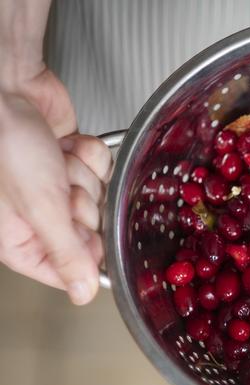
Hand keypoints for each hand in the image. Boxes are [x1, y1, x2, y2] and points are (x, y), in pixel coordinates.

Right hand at [0, 69, 110, 303]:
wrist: (6, 88)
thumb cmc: (4, 144)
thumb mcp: (38, 207)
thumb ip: (64, 253)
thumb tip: (81, 295)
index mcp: (21, 241)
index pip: (69, 271)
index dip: (84, 250)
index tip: (76, 226)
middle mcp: (41, 219)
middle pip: (93, 233)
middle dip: (82, 203)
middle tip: (57, 184)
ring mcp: (60, 189)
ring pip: (101, 198)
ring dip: (84, 174)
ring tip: (54, 160)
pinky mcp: (76, 164)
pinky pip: (104, 171)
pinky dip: (90, 154)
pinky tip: (66, 144)